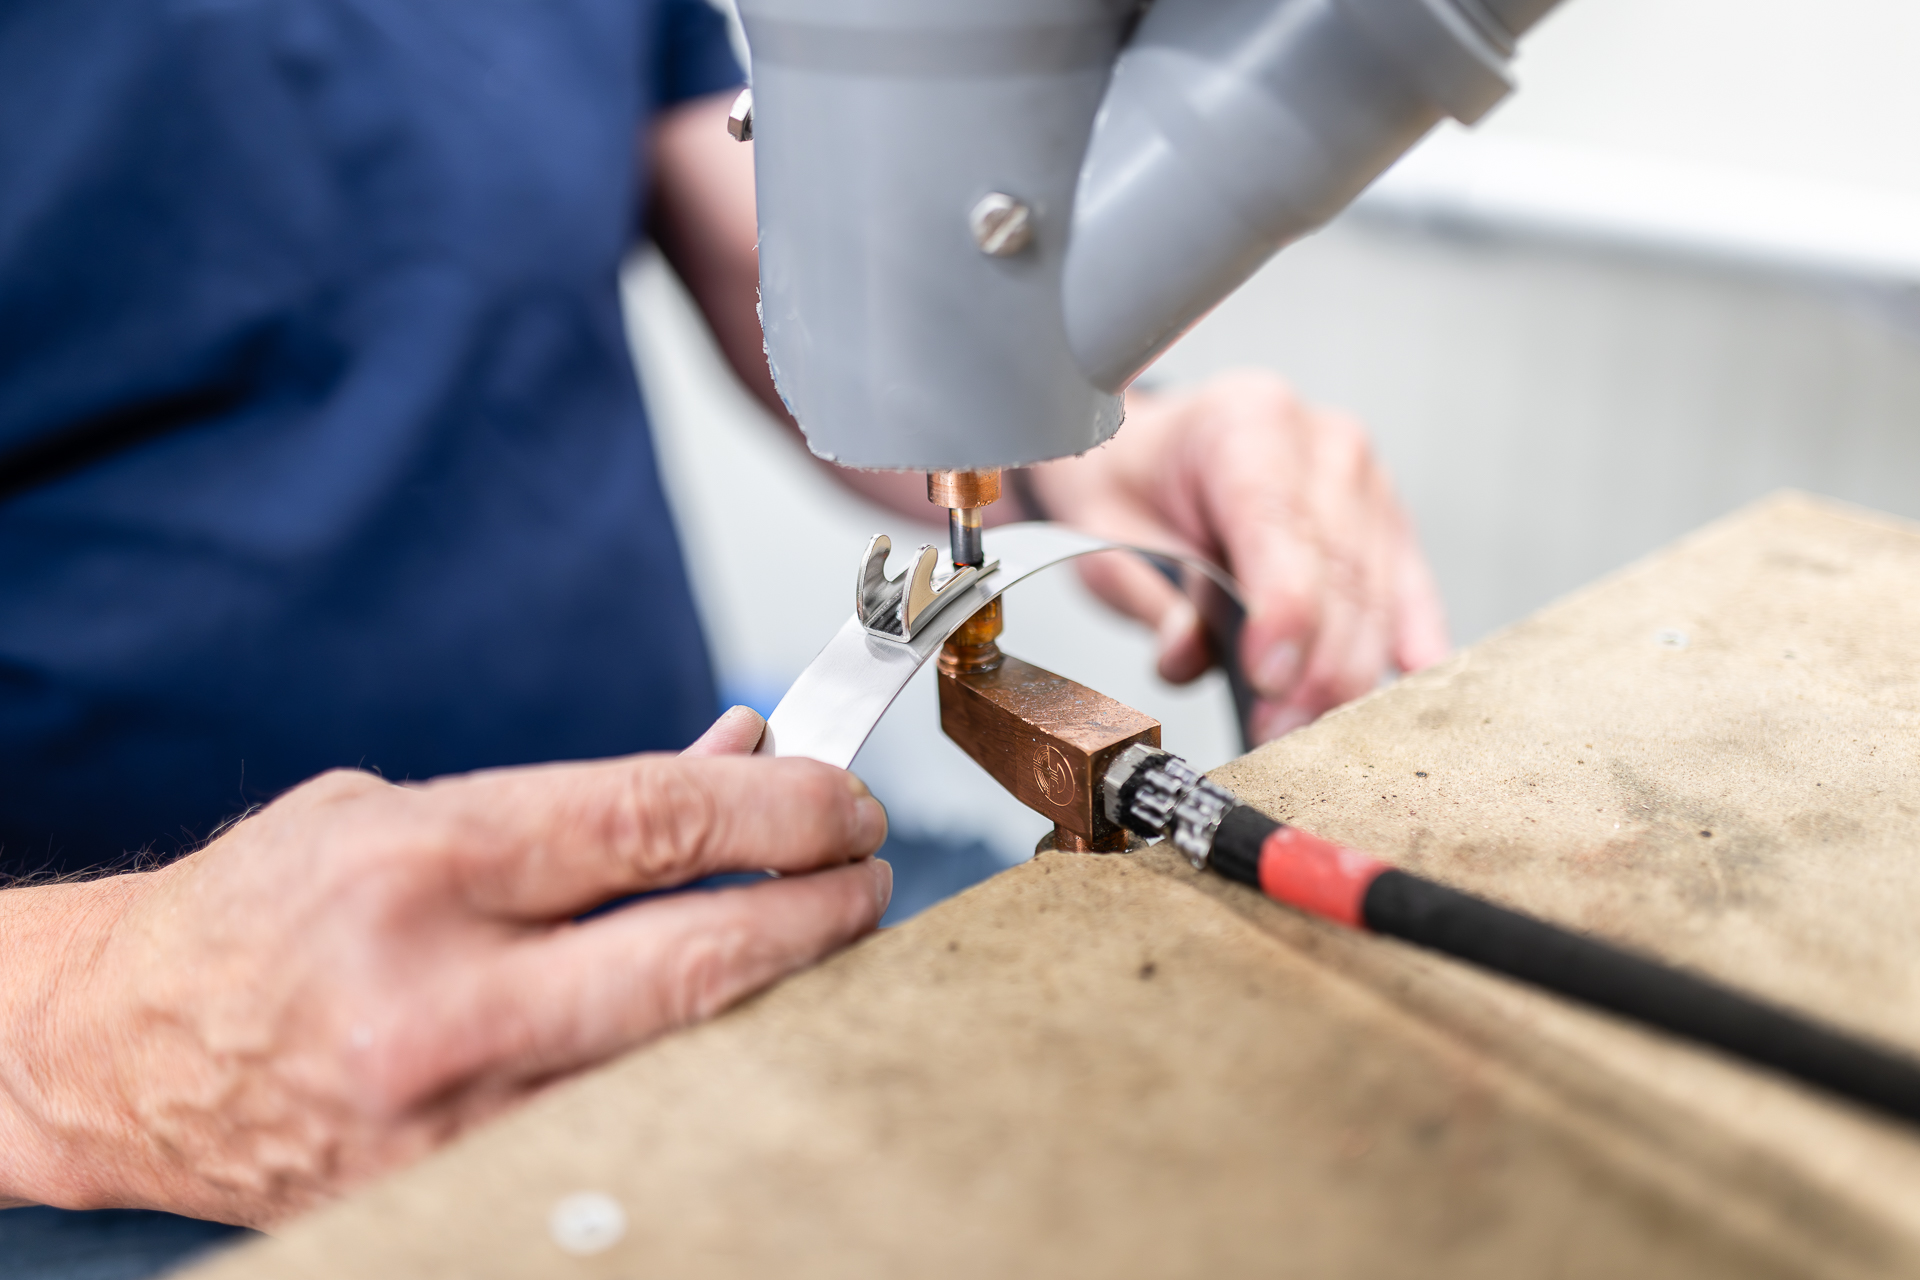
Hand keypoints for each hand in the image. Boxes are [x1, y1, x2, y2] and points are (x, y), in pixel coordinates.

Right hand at [0, 707, 889, 1225]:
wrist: (125, 1048)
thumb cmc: (266, 909)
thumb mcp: (407, 809)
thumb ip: (580, 800)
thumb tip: (734, 758)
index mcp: (421, 867)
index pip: (653, 825)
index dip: (780, 808)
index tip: (842, 800)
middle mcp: (436, 996)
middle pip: (695, 959)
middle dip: (816, 911)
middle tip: (865, 876)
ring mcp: (447, 1114)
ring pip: (679, 1057)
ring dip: (777, 996)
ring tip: (819, 941)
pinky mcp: (451, 1186)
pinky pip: (619, 1119)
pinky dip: (693, 1066)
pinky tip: (728, 1024)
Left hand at [1030, 371, 1448, 742]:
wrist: (1150, 449)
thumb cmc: (1131, 483)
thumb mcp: (1100, 529)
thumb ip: (1143, 592)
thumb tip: (1188, 652)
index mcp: (1246, 423)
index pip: (1280, 526)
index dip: (1285, 612)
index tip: (1270, 680)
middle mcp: (1322, 443)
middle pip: (1340, 571)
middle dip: (1313, 666)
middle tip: (1277, 732)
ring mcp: (1366, 481)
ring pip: (1378, 594)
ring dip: (1346, 674)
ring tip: (1302, 729)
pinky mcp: (1387, 522)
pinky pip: (1409, 591)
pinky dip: (1409, 640)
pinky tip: (1411, 680)